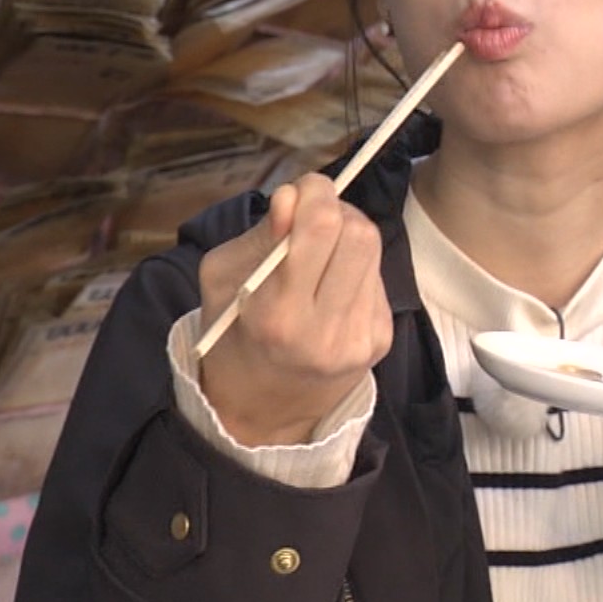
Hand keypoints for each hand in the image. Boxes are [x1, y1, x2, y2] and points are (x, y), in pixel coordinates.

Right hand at [198, 173, 391, 445]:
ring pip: (373, 249)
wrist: (262, 410)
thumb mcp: (223, 279)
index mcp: (277, 314)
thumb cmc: (232, 333)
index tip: (300, 191)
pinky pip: (376, 278)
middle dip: (336, 210)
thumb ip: (260, 236)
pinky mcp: (380, 340)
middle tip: (312, 216)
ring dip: (348, 235)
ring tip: (322, 250)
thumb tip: (293, 196)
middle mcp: (325, 330)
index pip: (320, 228)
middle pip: (359, 233)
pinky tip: (332, 284)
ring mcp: (359, 338)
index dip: (315, 192)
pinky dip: (355, 267)